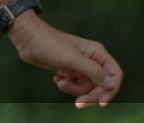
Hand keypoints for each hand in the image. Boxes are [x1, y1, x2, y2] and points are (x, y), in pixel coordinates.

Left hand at [7, 12, 123, 107]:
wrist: (28, 40)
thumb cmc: (49, 45)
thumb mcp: (72, 59)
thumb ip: (93, 71)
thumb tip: (111, 84)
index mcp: (97, 53)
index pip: (115, 75)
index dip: (110, 90)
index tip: (101, 103)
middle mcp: (92, 59)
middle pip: (101, 85)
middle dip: (89, 95)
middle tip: (78, 104)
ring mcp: (80, 66)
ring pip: (87, 88)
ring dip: (74, 89)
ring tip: (60, 81)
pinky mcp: (69, 70)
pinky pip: (75, 86)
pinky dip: (66, 86)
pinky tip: (56, 78)